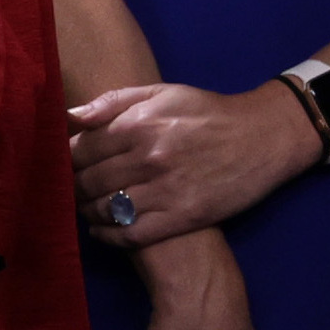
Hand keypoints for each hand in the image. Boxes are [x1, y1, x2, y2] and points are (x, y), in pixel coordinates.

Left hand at [72, 77, 319, 247]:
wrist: (264, 137)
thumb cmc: (211, 113)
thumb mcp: (165, 93)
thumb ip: (115, 101)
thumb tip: (71, 118)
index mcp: (139, 124)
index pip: (80, 150)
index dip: (65, 161)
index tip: (64, 166)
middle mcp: (148, 158)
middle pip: (88, 182)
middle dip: (73, 189)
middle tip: (72, 191)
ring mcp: (166, 190)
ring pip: (105, 211)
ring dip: (89, 213)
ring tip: (89, 209)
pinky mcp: (183, 217)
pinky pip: (131, 234)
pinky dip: (109, 236)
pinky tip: (103, 231)